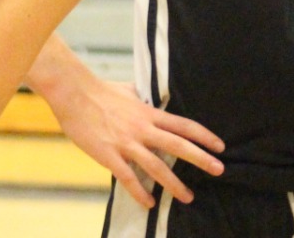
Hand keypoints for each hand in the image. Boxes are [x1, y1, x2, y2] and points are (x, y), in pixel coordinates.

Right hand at [48, 80, 224, 207]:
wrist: (74, 93)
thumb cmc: (100, 90)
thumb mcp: (129, 90)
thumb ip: (142, 97)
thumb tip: (149, 96)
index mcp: (149, 113)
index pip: (184, 125)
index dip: (204, 136)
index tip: (220, 146)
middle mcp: (143, 128)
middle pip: (178, 145)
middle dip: (201, 159)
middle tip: (219, 170)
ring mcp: (127, 142)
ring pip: (157, 166)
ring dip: (175, 183)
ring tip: (188, 197)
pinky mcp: (109, 154)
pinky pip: (128, 177)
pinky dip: (140, 192)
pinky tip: (149, 203)